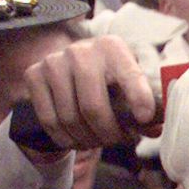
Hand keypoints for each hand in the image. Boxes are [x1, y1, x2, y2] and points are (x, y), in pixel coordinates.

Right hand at [23, 35, 157, 150]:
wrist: (74, 65)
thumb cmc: (115, 77)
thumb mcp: (136, 82)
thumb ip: (150, 103)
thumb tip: (155, 126)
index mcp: (113, 47)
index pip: (129, 76)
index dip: (139, 99)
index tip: (145, 118)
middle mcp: (80, 51)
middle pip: (93, 107)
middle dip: (110, 133)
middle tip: (120, 141)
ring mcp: (53, 62)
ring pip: (70, 118)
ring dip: (89, 139)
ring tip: (102, 141)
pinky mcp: (33, 75)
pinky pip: (49, 121)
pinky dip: (67, 139)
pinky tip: (81, 140)